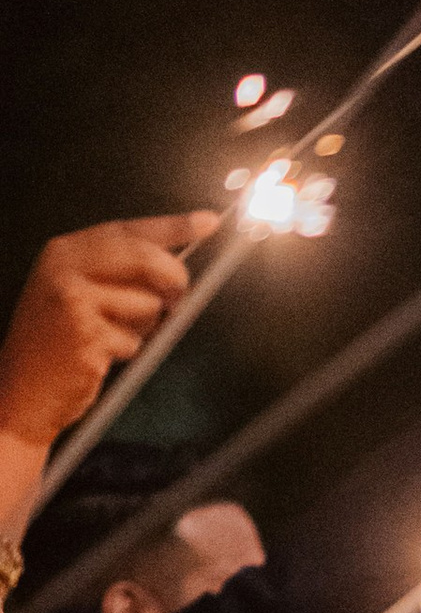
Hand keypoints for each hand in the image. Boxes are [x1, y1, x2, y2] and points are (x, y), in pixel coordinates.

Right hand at [0, 216, 213, 449]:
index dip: (171, 226)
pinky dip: (129, 352)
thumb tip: (175, 267)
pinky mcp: (87, 336)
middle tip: (179, 296)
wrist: (21, 390)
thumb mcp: (77, 294)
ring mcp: (74, 301)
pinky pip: (136, 341)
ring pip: (147, 303)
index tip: (207, 223)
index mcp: (65, 251)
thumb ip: (118, 274)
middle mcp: (65, 268)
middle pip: (144, 258)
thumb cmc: (57, 345)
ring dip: (145, 326)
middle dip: (173, 277)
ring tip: (112, 337)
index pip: (127, 230)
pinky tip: (101, 357)